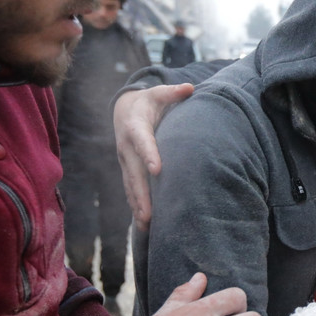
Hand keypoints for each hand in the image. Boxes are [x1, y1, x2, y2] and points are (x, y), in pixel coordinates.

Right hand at [113, 83, 193, 230]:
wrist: (125, 110)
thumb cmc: (149, 102)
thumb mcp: (159, 93)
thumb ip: (174, 92)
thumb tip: (189, 87)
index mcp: (135, 127)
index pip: (142, 141)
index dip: (149, 154)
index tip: (157, 170)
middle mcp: (127, 147)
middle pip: (134, 173)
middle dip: (142, 194)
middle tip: (150, 214)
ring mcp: (126, 161)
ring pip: (131, 186)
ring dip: (137, 206)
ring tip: (146, 226)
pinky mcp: (128, 171)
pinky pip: (131, 191)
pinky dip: (136, 207)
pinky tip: (144, 227)